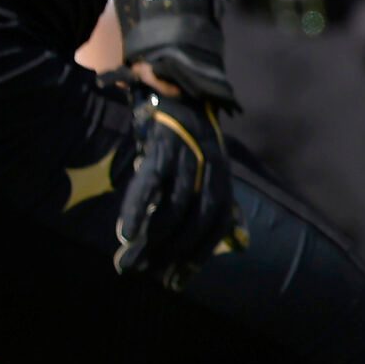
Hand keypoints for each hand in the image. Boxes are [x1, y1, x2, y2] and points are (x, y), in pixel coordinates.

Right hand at [112, 69, 246, 290]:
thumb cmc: (186, 133)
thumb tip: (238, 240)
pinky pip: (150, 184)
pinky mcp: (160, 146)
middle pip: (196, 219)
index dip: (198, 255)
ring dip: (154, 239)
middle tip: (151, 277)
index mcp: (221, 176)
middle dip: (175, 252)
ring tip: (132, 263)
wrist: (173, 82)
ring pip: (174, 206)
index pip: (216, 224)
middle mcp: (210, 168)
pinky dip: (139, 210)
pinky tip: (126, 233)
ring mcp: (186, 156)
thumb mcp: (207, 166)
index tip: (177, 281)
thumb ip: (218, 200)